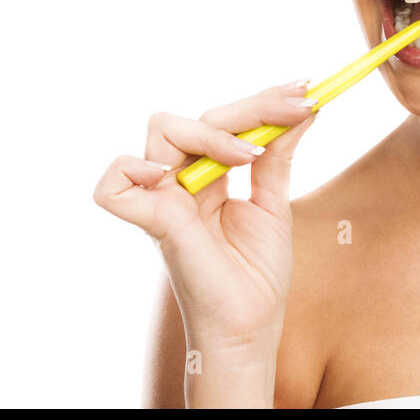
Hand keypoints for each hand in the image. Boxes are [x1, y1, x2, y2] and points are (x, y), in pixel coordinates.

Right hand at [93, 79, 317, 354]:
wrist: (252, 328)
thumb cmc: (257, 276)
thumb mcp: (274, 203)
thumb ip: (278, 155)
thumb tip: (304, 108)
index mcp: (206, 176)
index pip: (224, 120)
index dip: (262, 101)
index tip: (306, 90)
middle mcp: (179, 182)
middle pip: (197, 117)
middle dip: (251, 107)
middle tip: (299, 107)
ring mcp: (162, 199)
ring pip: (163, 129)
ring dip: (211, 132)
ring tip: (249, 156)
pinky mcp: (152, 223)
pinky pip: (114, 185)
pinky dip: (134, 169)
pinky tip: (176, 174)